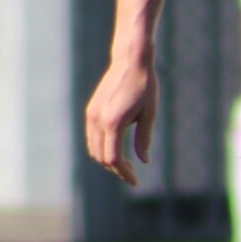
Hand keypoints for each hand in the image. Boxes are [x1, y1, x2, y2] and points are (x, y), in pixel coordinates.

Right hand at [84, 52, 158, 185]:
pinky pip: (92, 136)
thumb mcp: (149, 114)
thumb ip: (144, 139)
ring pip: (93, 148)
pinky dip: (102, 147)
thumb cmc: (145, 86)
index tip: (134, 181)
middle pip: (101, 157)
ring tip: (124, 164)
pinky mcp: (91, 110)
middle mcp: (98, 120)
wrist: (131, 60)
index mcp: (113, 123)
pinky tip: (116, 148)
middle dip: (115, 169)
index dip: (123, 173)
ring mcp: (91, 114)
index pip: (113, 159)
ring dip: (107, 159)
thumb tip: (144, 161)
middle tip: (131, 174)